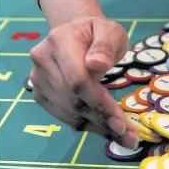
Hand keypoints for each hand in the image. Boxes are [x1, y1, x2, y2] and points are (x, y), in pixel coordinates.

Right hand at [29, 16, 139, 148]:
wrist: (75, 32)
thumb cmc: (98, 33)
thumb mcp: (111, 31)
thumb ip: (106, 46)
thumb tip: (96, 65)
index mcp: (60, 41)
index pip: (77, 79)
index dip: (99, 103)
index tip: (121, 122)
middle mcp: (43, 60)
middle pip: (73, 99)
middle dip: (103, 120)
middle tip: (129, 137)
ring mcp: (38, 78)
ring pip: (68, 111)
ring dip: (96, 127)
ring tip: (122, 136)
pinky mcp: (40, 92)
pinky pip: (63, 114)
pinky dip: (85, 125)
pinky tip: (105, 130)